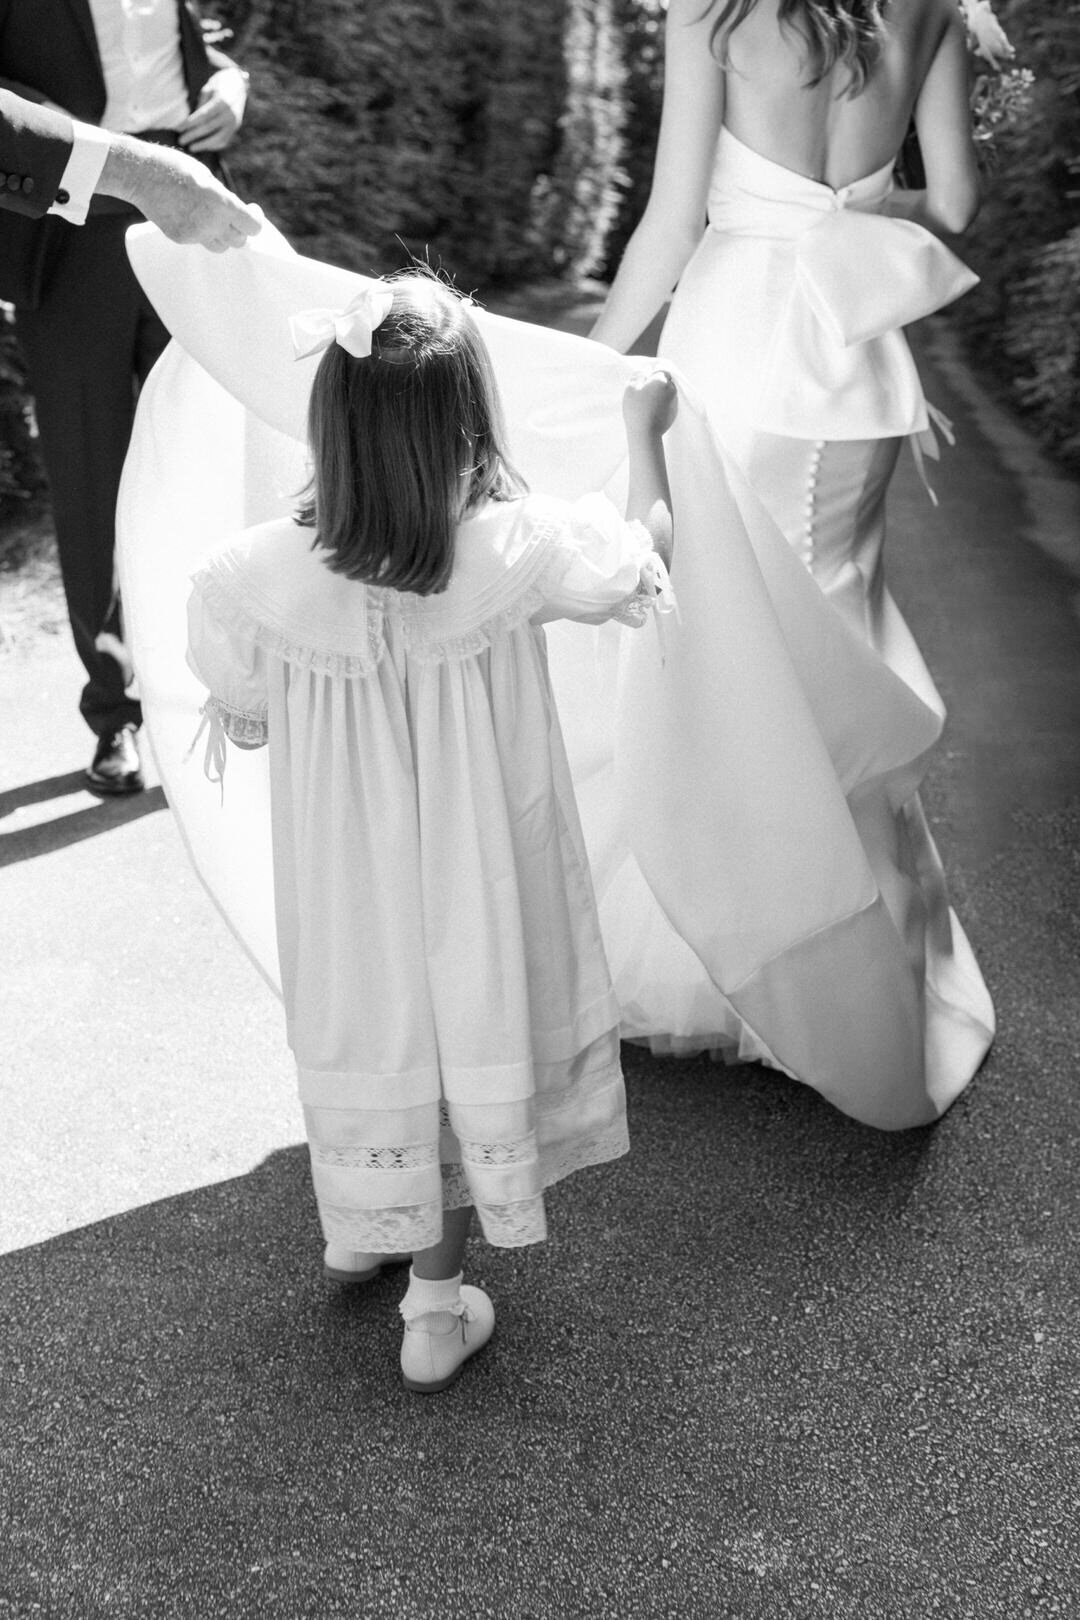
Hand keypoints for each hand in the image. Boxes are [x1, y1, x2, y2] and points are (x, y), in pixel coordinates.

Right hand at [99, 137, 260, 249]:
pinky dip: (200, 232)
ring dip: (222, 236)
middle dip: (240, 229)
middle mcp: (211, 223)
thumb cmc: (176, 168)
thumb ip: (224, 198)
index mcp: (222, 203)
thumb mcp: (207, 178)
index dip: (256, 220)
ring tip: (213, 218)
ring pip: (221, 246)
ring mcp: (195, 234)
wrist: (141, 174)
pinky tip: (189, 214)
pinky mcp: (181, 238)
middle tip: (234, 216)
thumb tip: (236, 214)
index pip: (253, 227)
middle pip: (239, 240)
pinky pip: (199, 241)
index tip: (252, 210)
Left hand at [177, 67, 246, 153]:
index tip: (179, 129)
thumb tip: (190, 121)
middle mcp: (229, 114)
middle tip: (181, 141)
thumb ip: (201, 105)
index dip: (190, 124)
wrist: (239, 84)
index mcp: (221, 102)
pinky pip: (224, 141)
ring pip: (217, 138)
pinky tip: (203, 146)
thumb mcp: (208, 89)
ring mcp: (234, 122)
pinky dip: (213, 145)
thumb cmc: (219, 84)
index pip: (203, 116)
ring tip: (191, 147)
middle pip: (208, 128)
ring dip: (203, 145)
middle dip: (193, 135)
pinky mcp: (236, 128)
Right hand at [622, 369, 677, 437]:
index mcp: (662, 380)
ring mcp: (674, 402)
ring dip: (659, 394)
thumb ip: (639, 374)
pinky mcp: (674, 413)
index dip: (651, 374)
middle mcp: (671, 389)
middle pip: (665, 381)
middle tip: (643, 393)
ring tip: (646, 404)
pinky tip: (651, 412)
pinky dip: (661, 405)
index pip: (660, 369)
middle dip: (656, 384)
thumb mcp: (631, 388)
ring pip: (667, 392)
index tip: (643, 381)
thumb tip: (646, 368)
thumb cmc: (636, 410)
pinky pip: (668, 404)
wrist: (646, 434)